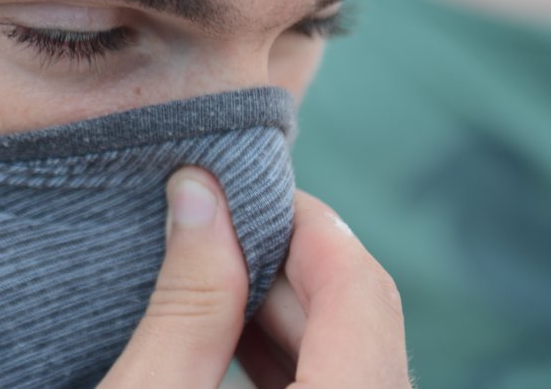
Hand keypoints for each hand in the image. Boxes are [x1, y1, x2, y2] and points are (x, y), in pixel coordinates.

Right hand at [100, 169, 410, 387]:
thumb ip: (188, 298)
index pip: (359, 290)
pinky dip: (294, 364)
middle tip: (212, 226)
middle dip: (284, 267)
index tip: (239, 187)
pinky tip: (229, 343)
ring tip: (212, 280)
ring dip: (286, 317)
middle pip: (362, 323)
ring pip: (357, 363)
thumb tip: (199, 193)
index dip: (303, 223)